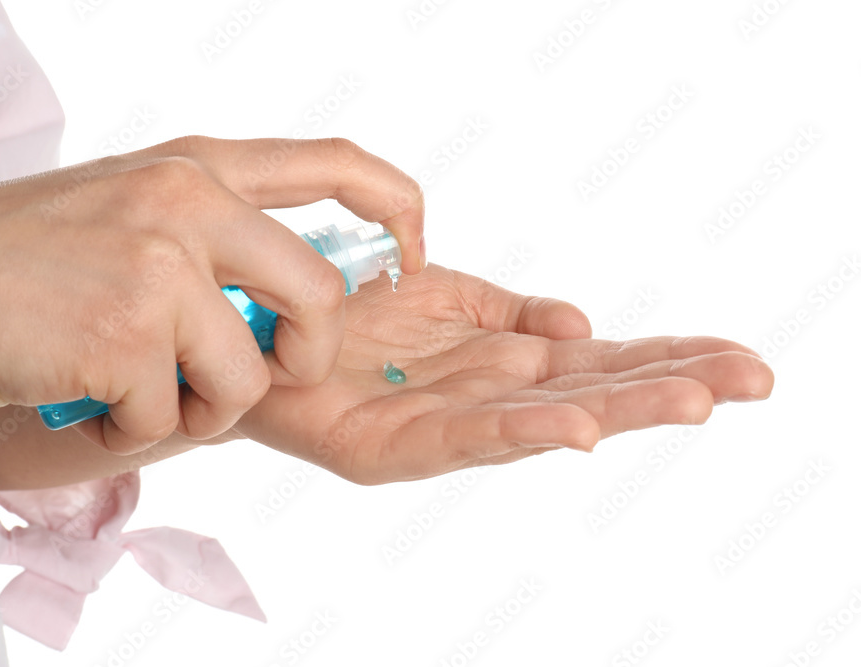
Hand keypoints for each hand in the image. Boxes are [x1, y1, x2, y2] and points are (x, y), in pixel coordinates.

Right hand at [0, 136, 423, 453]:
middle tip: (256, 377)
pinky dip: (133, 431)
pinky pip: (172, 418)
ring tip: (139, 395)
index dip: (396, 204)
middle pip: (321, 296)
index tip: (414, 251)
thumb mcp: (129, 207)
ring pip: (246, 376)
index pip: (334, 162)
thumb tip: (277, 305)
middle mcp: (189, 203)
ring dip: (199, 408)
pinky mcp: (126, 334)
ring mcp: (159, 266)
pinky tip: (91, 404)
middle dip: (303, 358)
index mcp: (198, 168)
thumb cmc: (18, 252)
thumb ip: (211, 238)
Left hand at [233, 264, 774, 484]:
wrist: (270, 335)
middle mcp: (487, 400)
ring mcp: (444, 427)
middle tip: (751, 380)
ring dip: (617, 410)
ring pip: (543, 419)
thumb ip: (516, 314)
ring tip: (690, 402)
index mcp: (507, 364)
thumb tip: (583, 325)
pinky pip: (461, 437)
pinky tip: (572, 426)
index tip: (740, 359)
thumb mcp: (450, 300)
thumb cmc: (358, 318)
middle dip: (668, 385)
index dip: (669, 357)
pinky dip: (518, 431)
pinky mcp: (390, 447)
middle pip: (591, 392)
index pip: (602, 361)